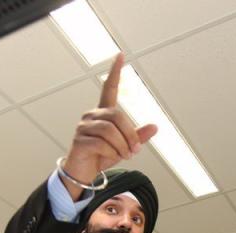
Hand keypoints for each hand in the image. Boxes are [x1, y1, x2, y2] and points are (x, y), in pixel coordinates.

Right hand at [61, 53, 157, 198]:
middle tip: (135, 150)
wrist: (83, 173)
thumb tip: (155, 126)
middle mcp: (91, 116)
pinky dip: (112, 152)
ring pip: (110, 130)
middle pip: (117, 116)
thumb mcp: (124, 147)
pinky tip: (112, 157)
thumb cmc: (101, 157)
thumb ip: (138, 137)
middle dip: (130, 134)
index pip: (108, 88)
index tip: (120, 55)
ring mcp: (84, 127)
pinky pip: (101, 144)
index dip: (115, 72)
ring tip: (125, 155)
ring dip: (122, 146)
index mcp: (102, 114)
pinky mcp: (79, 140)